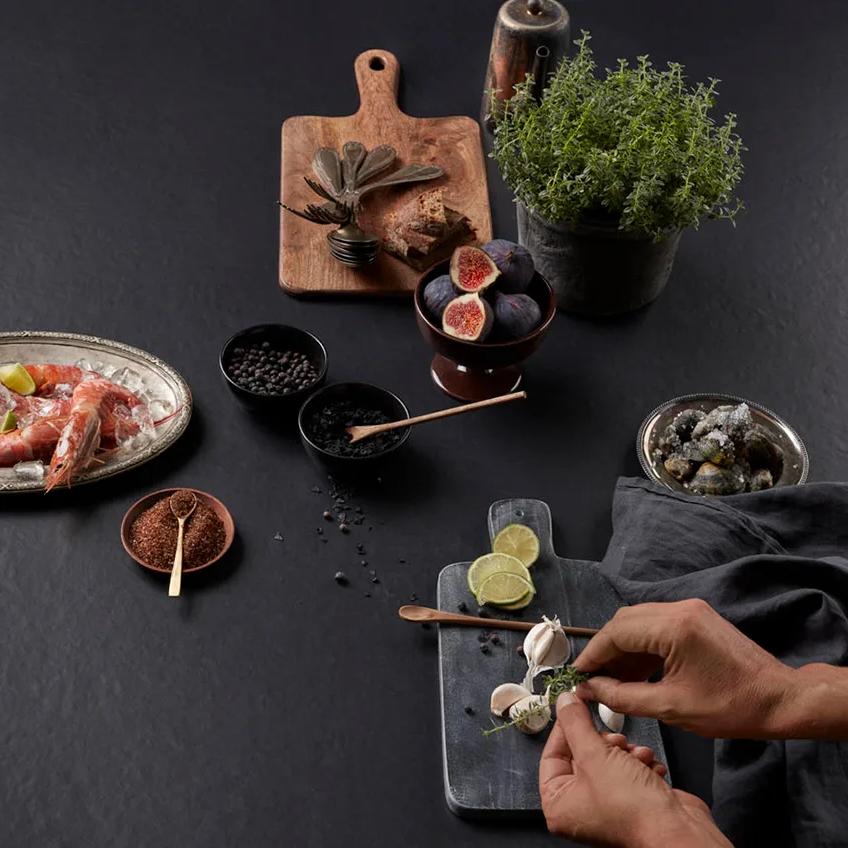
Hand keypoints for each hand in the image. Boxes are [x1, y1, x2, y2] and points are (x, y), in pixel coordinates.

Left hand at [540, 693, 729, 846]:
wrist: (677, 830)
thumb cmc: (634, 810)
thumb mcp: (595, 754)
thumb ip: (575, 723)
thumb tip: (564, 703)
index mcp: (560, 804)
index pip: (551, 755)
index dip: (564, 729)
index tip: (574, 707)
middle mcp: (581, 808)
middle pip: (582, 756)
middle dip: (603, 742)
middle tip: (613, 739)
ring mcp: (608, 805)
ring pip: (608, 760)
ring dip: (625, 752)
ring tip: (635, 755)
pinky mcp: (632, 802)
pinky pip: (629, 772)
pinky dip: (639, 765)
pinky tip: (648, 767)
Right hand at [574, 599, 794, 737]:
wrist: (780, 700)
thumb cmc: (730, 707)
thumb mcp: (671, 707)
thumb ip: (623, 697)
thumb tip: (590, 690)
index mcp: (674, 627)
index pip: (616, 632)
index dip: (593, 653)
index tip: (577, 674)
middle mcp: (679, 608)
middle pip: (625, 621)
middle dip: (605, 649)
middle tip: (592, 677)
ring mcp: (690, 610)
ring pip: (639, 621)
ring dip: (623, 647)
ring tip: (612, 679)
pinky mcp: (697, 618)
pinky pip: (657, 626)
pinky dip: (642, 646)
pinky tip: (636, 672)